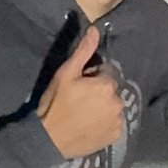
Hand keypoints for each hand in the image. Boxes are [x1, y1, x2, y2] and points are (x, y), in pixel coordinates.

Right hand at [38, 24, 123, 157]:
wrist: (50, 138)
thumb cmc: (56, 103)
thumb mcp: (66, 73)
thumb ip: (83, 51)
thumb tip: (95, 29)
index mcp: (107, 85)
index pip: (106, 72)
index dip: (91, 76)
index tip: (79, 85)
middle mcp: (118, 102)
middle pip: (111, 90)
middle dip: (99, 91)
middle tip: (80, 100)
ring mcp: (118, 121)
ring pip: (113, 106)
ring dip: (103, 106)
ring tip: (84, 114)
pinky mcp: (115, 135)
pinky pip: (114, 123)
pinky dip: (106, 122)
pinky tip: (90, 125)